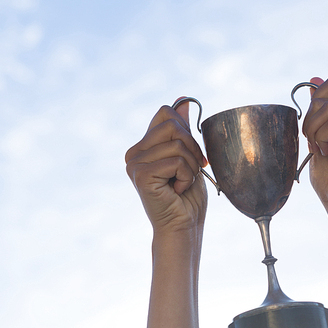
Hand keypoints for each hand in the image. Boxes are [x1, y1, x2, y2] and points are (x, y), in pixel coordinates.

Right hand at [125, 102, 207, 233]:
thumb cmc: (188, 197)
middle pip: (173, 125)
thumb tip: (182, 100)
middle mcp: (133, 153)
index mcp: (143, 146)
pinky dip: (186, 177)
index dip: (187, 131)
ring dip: (191, 167)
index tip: (194, 156)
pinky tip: (176, 191)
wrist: (184, 227)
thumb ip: (182, 130)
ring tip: (182, 183)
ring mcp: (134, 164)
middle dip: (193, 149)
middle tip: (191, 172)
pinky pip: (175, 161)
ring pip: (177, 145)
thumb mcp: (189, 156)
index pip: (166, 113)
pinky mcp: (140, 175)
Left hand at [302, 76, 327, 211]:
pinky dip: (322, 138)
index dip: (314, 97)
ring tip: (318, 149)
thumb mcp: (317, 137)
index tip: (310, 125)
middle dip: (309, 116)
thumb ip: (318, 110)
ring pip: (327, 108)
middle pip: (326, 92)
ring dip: (313, 130)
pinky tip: (325, 153)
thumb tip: (314, 79)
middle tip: (311, 140)